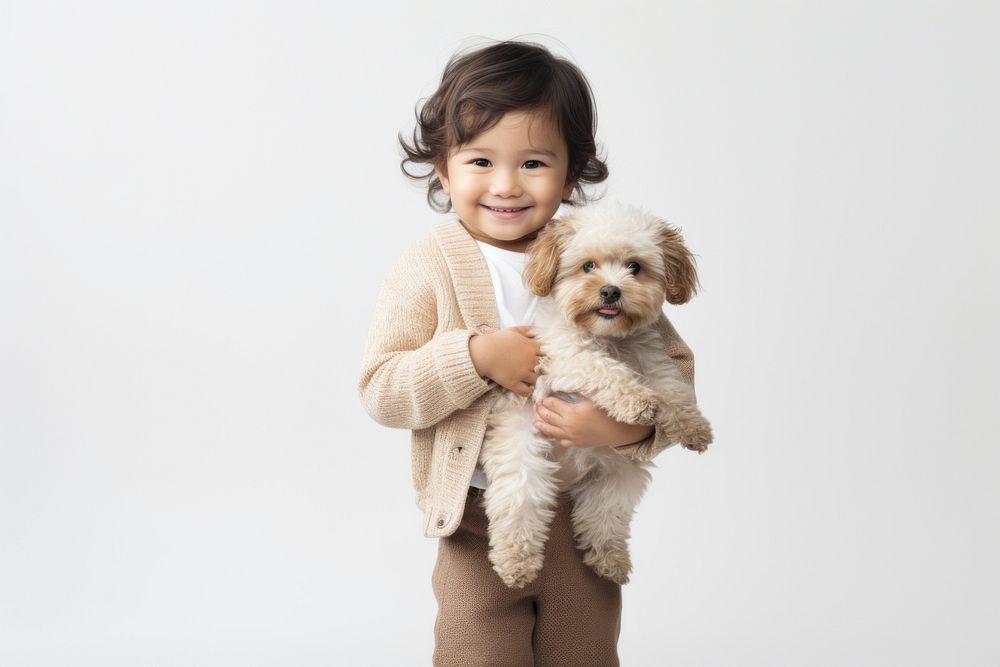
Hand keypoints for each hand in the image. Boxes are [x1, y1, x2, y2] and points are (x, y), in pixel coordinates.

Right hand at [469, 325, 540, 397]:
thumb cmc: (497, 340)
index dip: (545, 356)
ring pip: (536, 380)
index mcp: (531, 347)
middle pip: (544, 367)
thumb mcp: (513, 330)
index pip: (547, 353)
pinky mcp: (514, 383)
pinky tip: (526, 390)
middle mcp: (530, 361)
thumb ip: (526, 329)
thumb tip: (536, 330)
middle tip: (538, 370)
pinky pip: (526, 391)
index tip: (542, 358)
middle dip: (542, 368)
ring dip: (535, 380)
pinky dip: (527, 392)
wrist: (483, 353)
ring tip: (531, 380)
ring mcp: (523, 373)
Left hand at [533, 395, 654, 447]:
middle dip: (540, 410)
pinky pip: (562, 441)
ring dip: (542, 424)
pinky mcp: (577, 444)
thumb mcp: (593, 396)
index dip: (545, 399)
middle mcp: (568, 426)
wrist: (621, 430)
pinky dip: (556, 436)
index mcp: (572, 412)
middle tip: (536, 405)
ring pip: (551, 431)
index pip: (551, 404)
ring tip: (536, 420)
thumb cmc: (609, 411)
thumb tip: (567, 378)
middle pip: (547, 417)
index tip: (541, 395)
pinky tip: (554, 433)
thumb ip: (579, 388)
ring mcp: (572, 437)